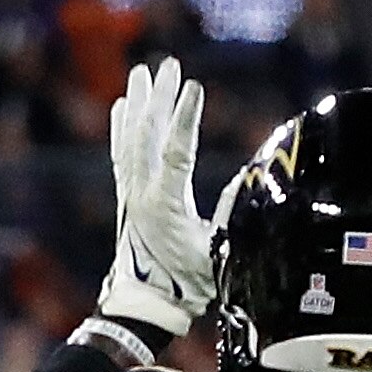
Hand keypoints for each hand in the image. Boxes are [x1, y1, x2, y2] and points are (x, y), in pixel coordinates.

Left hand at [97, 58, 213, 340]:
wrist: (145, 306)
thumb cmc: (186, 285)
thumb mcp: (217, 253)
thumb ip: (230, 215)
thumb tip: (249, 179)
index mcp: (166, 205)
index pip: (177, 152)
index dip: (185, 118)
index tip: (193, 85)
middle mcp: (143, 194)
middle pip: (150, 137)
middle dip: (160, 99)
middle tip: (166, 65)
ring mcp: (132, 194)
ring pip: (133, 141)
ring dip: (139, 106)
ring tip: (142, 73)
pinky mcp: (128, 198)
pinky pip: (122, 155)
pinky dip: (122, 129)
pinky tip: (123, 106)